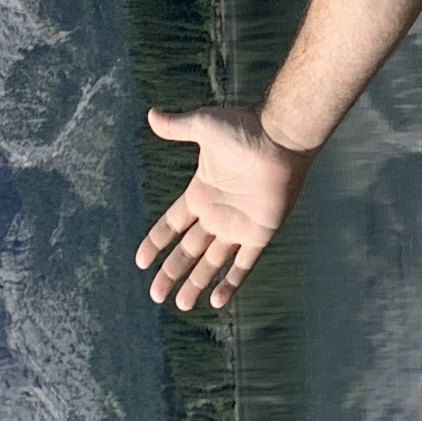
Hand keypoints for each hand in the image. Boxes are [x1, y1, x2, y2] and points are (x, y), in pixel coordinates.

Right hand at [135, 102, 310, 310]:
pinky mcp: (258, 234)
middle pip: (188, 250)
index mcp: (200, 193)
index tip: (141, 262)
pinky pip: (243, 264)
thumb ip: (178, 128)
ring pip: (211, 262)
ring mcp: (237, 226)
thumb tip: (151, 115)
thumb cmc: (245, 129)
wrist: (281, 139)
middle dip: (171, 272)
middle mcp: (216, 214)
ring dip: (196, 283)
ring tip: (180, 305)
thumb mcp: (204, 127)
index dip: (156, 242)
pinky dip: (231, 282)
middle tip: (155, 295)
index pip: (172, 224)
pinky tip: (218, 301)